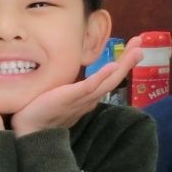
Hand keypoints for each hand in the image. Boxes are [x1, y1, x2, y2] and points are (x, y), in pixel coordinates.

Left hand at [10, 47, 142, 135]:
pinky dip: (101, 77)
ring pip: (108, 81)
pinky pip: (88, 87)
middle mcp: (89, 99)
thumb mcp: (60, 97)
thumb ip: (71, 90)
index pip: (108, 79)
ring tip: (136, 51)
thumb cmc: (41, 113)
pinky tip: (112, 66)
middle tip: (141, 42)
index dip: (122, 64)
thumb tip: (74, 80)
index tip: (133, 49)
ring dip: (123, 65)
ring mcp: (81, 99)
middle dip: (129, 60)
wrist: (30, 130)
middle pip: (114, 78)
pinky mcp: (70, 98)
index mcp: (87, 98)